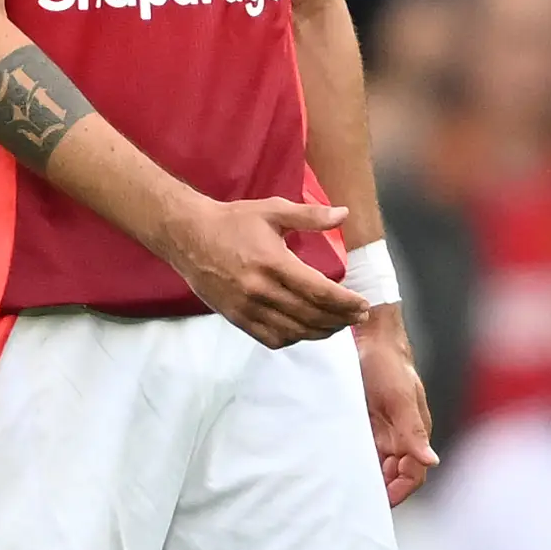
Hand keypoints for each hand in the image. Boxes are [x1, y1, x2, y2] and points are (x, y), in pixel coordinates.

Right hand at [163, 196, 365, 349]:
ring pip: (294, 331)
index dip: (345, 302)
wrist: (187, 236)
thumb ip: (310, 215)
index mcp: (273, 262)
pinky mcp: (236, 318)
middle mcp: (261, 290)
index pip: (319, 292)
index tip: (363, 305)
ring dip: (321, 332)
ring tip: (337, 324)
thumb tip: (344, 214)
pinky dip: (293, 339)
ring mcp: (247, 308)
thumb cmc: (233, 221)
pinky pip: (271, 338)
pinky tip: (305, 330)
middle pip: (311, 315)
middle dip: (340, 318)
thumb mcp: (272, 210)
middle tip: (358, 316)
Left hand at [358, 308, 439, 507]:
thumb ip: (413, 431)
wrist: (367, 335)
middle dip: (382, 489)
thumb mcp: (399, 398)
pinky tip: (338, 466)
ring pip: (378, 463)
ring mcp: (382, 426)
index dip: (400, 491)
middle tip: (357, 503)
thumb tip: (432, 461)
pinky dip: (355, 459)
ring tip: (345, 490)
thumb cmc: (388, 363)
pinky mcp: (363, 418)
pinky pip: (362, 447)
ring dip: (368, 476)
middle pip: (395, 473)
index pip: (414, 474)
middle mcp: (400, 433)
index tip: (379, 504)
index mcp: (415, 431)